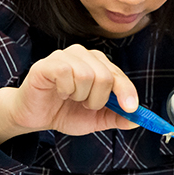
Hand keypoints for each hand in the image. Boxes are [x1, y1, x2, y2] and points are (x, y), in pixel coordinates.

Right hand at [0, 44, 139, 143]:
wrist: (34, 117)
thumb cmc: (64, 112)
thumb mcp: (95, 119)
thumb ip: (116, 117)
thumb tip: (138, 119)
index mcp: (97, 65)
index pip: (119, 75)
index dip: (127, 92)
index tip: (131, 108)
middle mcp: (83, 55)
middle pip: (106, 75)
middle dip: (98, 99)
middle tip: (85, 104)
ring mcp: (64, 57)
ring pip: (87, 75)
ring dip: (80, 96)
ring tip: (70, 98)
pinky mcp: (47, 64)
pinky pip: (66, 73)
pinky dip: (66, 89)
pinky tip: (59, 92)